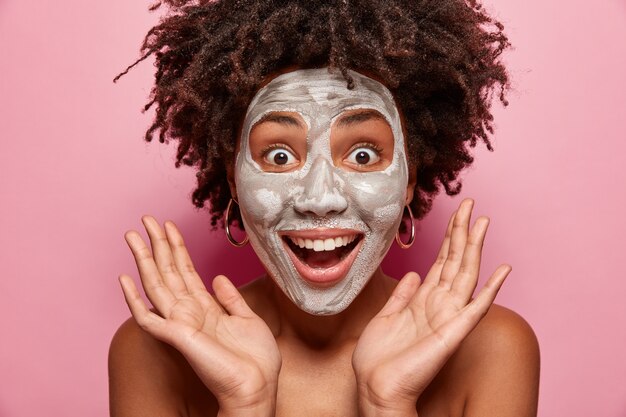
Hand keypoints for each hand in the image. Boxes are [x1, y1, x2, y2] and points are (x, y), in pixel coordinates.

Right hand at [119, 216, 280, 415]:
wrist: (257, 387)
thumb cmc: (255, 360)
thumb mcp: (247, 319)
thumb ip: (230, 298)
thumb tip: (218, 278)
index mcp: (205, 308)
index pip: (185, 271)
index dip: (177, 248)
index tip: (169, 226)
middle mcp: (189, 312)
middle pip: (167, 272)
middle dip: (157, 244)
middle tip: (146, 219)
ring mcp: (180, 323)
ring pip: (156, 284)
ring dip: (143, 259)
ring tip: (132, 235)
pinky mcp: (177, 336)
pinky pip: (148, 317)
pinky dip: (134, 299)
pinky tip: (123, 279)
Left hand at [352, 199, 510, 416]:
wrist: (375, 386)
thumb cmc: (379, 357)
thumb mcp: (387, 316)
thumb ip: (402, 294)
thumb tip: (412, 272)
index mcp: (423, 300)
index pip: (441, 261)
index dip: (449, 236)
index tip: (456, 212)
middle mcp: (439, 304)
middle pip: (455, 261)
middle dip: (462, 232)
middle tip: (470, 204)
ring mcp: (448, 317)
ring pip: (466, 274)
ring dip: (475, 248)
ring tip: (483, 222)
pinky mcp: (452, 332)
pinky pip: (476, 307)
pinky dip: (491, 289)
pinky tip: (503, 270)